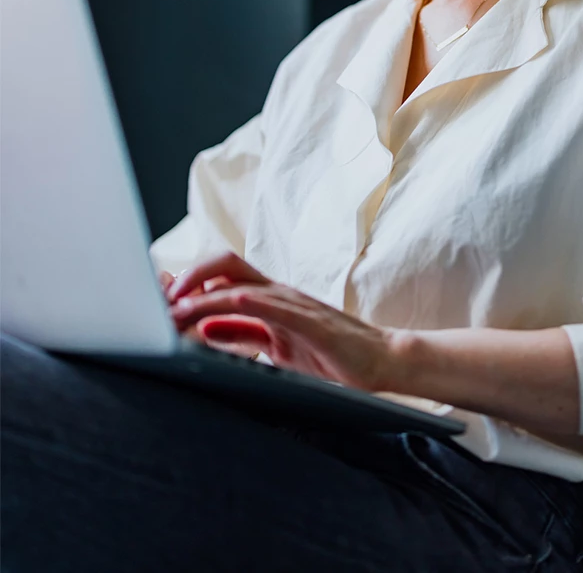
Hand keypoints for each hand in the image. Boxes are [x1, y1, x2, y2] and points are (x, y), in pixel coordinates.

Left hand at [167, 252, 397, 391]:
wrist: (381, 361)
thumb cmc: (332, 355)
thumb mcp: (276, 347)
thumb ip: (242, 335)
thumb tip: (200, 326)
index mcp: (269, 299)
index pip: (221, 277)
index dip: (187, 283)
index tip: (157, 302)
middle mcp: (278, 294)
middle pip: (227, 265)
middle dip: (189, 277)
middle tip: (160, 302)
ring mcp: (295, 305)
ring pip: (242, 288)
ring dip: (205, 297)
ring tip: (175, 310)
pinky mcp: (312, 322)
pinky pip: (278, 308)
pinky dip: (252, 302)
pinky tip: (231, 303)